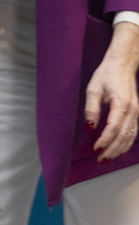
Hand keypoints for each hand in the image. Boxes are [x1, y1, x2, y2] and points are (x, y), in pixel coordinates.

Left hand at [85, 21, 138, 160]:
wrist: (122, 65)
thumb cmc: (106, 75)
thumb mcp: (93, 89)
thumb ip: (91, 109)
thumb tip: (89, 127)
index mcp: (121, 103)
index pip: (114, 127)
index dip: (106, 140)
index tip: (96, 148)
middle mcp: (133, 110)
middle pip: (124, 135)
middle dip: (112, 149)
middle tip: (101, 159)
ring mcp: (137, 112)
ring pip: (131, 136)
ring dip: (120, 149)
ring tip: (108, 158)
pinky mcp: (136, 113)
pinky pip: (134, 132)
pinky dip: (127, 143)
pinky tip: (120, 150)